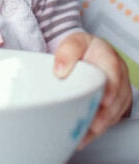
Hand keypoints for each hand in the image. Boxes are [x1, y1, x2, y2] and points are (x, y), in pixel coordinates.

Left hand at [54, 32, 131, 148]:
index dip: (110, 91)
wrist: (85, 52)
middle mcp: (118, 77)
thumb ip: (67, 53)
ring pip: (114, 113)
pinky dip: (96, 129)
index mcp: (110, 60)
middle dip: (103, 115)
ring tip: (82, 136)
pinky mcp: (114, 104)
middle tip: (89, 126)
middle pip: (116, 100)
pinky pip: (109, 119)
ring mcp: (118, 92)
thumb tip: (60, 71)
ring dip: (99, 126)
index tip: (103, 102)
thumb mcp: (73, 43)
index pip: (114, 76)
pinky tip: (84, 136)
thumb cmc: (82, 48)